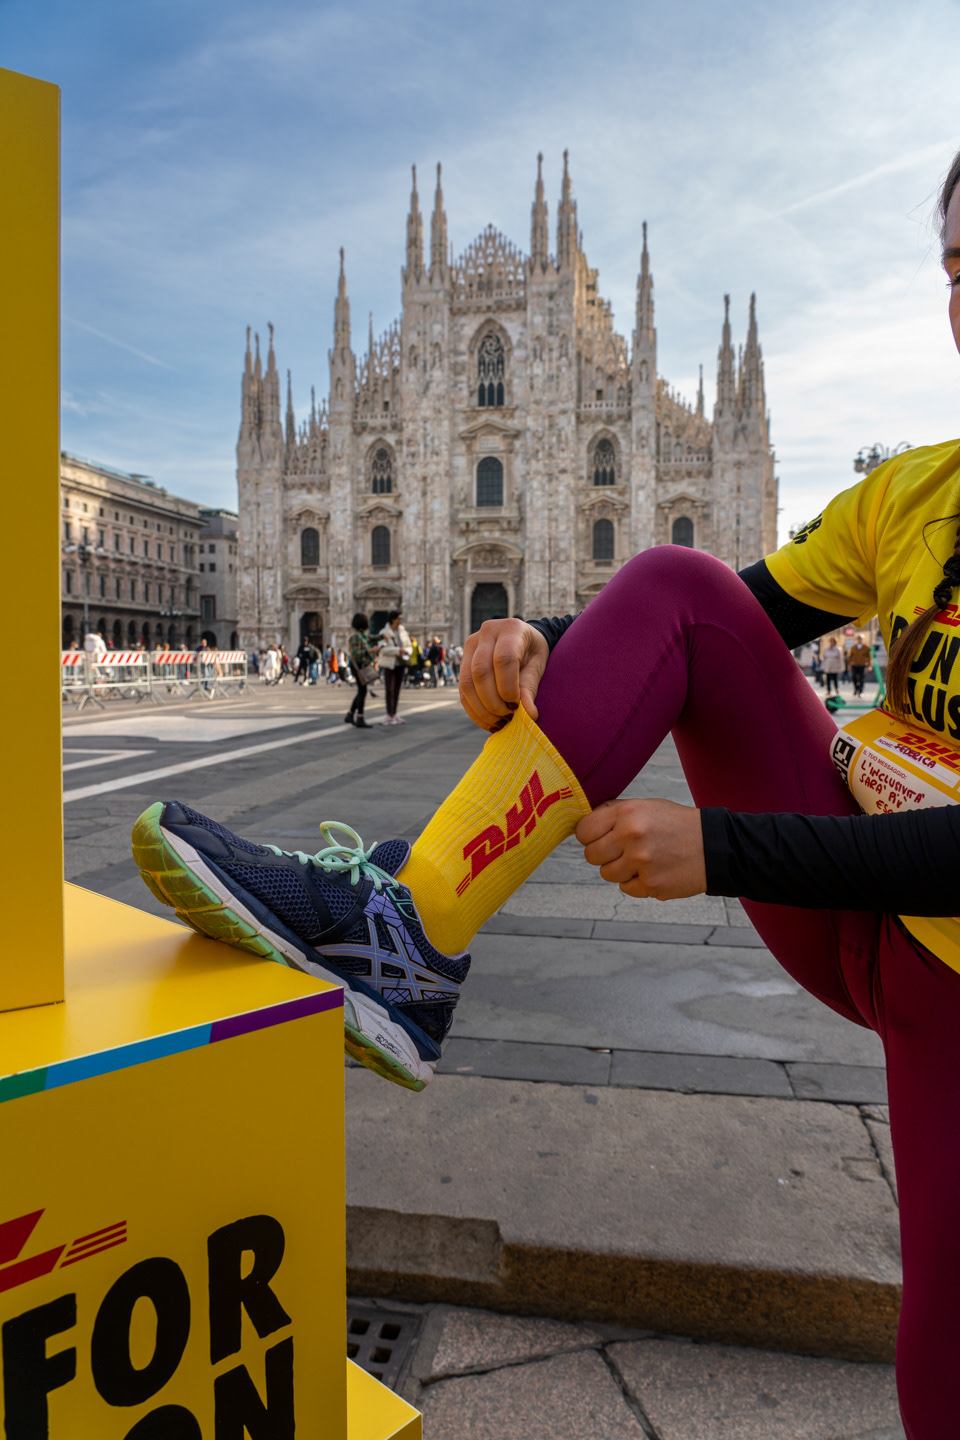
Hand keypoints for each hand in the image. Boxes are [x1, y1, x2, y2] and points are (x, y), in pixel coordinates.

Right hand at [459, 618, 549, 731]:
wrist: (523, 641)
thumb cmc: (533, 653)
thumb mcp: (538, 666)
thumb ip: (531, 688)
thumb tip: (528, 715)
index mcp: (510, 629)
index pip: (503, 659)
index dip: (508, 687)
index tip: (517, 706)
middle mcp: (486, 633)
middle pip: (480, 672)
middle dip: (493, 702)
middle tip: (508, 717)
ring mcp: (470, 646)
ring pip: (467, 683)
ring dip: (482, 709)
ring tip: (499, 722)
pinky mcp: (463, 662)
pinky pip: (463, 691)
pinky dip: (474, 711)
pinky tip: (489, 721)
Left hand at [576, 798, 706, 899]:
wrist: (714, 846)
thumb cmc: (677, 824)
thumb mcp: (646, 806)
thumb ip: (615, 813)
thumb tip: (583, 823)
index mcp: (627, 813)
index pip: (584, 830)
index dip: (589, 836)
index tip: (598, 838)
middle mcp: (631, 836)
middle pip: (591, 855)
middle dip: (603, 855)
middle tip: (621, 851)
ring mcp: (641, 862)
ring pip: (606, 874)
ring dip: (620, 870)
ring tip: (641, 860)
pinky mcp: (651, 884)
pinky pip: (626, 888)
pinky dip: (636, 883)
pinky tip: (653, 871)